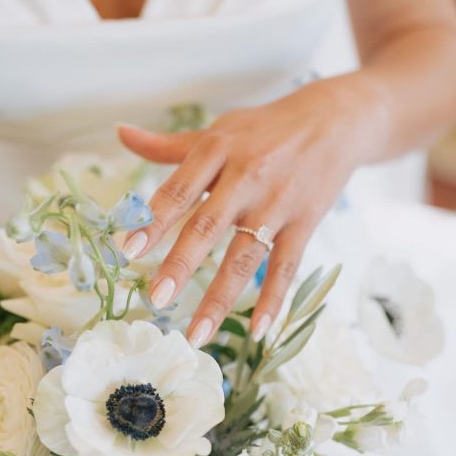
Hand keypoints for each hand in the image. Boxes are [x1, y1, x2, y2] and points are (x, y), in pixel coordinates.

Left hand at [117, 80, 367, 346]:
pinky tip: (257, 331)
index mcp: (217, 151)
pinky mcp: (304, 223)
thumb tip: (121, 133)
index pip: (178, 189)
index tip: (128, 250)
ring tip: (197, 335)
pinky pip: (286, 266)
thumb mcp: (219, 131)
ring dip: (219, 298)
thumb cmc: (265, 129)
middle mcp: (246, 177)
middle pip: (208, 225)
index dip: (153, 220)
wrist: (334, 120)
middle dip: (181, 264)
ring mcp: (277, 203)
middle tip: (156, 298)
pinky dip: (273, 299)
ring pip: (245, 257)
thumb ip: (169, 145)